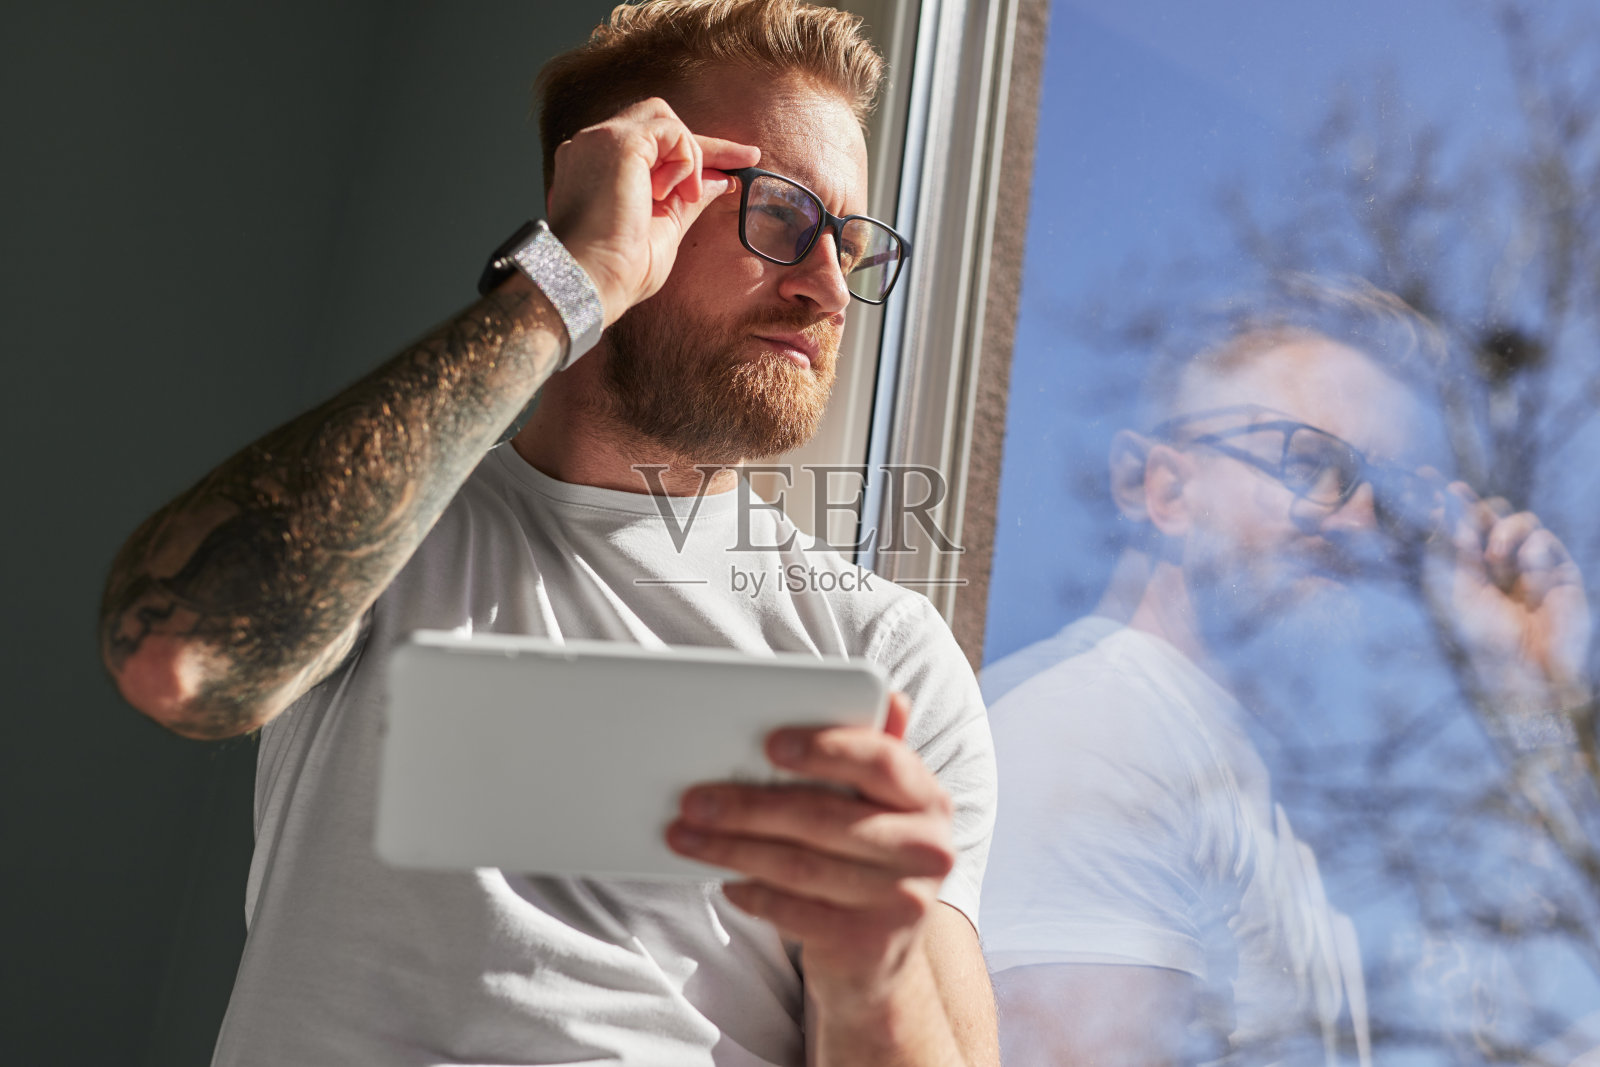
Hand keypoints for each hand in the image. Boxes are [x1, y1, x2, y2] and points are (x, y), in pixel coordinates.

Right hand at [544, 97, 759, 326]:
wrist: (591, 280)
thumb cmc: (618, 269)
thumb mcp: (664, 227)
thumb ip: (687, 199)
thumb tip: (719, 181)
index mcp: (595, 168)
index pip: (651, 147)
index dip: (693, 155)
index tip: (736, 164)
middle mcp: (592, 148)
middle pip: (658, 123)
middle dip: (702, 144)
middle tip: (742, 160)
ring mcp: (600, 141)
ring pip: (663, 119)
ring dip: (690, 155)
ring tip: (688, 197)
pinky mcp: (618, 142)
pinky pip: (670, 130)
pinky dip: (685, 160)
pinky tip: (676, 192)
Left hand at [666, 692, 955, 1014]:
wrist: (882, 958)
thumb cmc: (866, 859)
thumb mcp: (878, 807)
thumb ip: (875, 754)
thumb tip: (892, 697)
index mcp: (928, 798)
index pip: (882, 760)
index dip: (825, 748)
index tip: (769, 744)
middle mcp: (927, 848)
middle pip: (824, 817)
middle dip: (749, 806)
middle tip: (693, 799)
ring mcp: (902, 901)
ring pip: (800, 866)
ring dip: (733, 850)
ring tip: (687, 837)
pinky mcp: (869, 944)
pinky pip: (795, 912)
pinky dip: (753, 894)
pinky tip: (725, 882)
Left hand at [1423, 481, 1591, 702]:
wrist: (1523, 666)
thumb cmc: (1480, 634)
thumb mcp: (1454, 586)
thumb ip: (1451, 545)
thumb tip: (1444, 503)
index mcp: (1466, 564)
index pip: (1457, 522)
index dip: (1443, 498)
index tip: (1422, 474)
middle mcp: (1497, 560)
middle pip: (1488, 511)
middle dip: (1473, 506)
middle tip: (1458, 503)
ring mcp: (1529, 563)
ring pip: (1517, 518)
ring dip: (1502, 530)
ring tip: (1494, 559)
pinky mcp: (1559, 569)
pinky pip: (1543, 538)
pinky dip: (1531, 549)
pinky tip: (1526, 572)